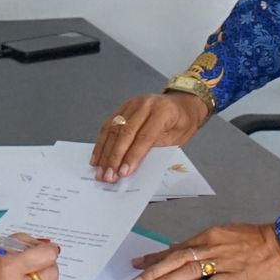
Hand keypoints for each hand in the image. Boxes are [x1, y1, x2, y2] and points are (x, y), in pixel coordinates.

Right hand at [90, 92, 208, 182]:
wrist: (182, 103)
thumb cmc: (182, 124)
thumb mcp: (177, 139)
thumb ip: (156, 149)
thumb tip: (133, 166)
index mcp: (162, 111)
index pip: (144, 136)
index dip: (132, 156)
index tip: (123, 173)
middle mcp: (144, 104)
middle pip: (125, 132)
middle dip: (114, 156)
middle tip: (107, 175)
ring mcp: (131, 103)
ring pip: (113, 128)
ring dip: (104, 152)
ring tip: (100, 170)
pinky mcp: (123, 106)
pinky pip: (108, 124)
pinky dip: (101, 142)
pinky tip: (97, 157)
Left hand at [128, 223, 279, 279]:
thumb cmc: (255, 239)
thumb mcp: (225, 236)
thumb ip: (204, 246)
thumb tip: (181, 253)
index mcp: (208, 236)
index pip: (176, 248)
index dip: (155, 258)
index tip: (137, 264)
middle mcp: (212, 247)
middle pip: (177, 259)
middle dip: (154, 272)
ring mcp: (224, 261)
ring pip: (191, 271)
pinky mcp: (237, 275)